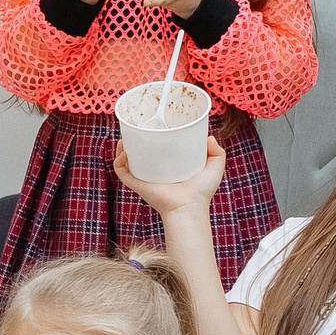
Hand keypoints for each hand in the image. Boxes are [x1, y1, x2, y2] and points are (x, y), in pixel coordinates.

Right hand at [111, 137, 225, 214]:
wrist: (189, 206)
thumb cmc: (202, 192)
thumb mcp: (215, 167)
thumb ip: (218, 152)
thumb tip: (209, 137)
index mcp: (169, 168)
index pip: (158, 152)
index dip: (153, 140)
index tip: (154, 128)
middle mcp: (154, 173)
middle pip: (139, 154)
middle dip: (133, 142)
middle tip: (137, 130)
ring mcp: (144, 178)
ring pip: (125, 161)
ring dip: (121, 149)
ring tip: (124, 139)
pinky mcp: (137, 183)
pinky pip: (121, 171)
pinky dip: (118, 161)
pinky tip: (123, 152)